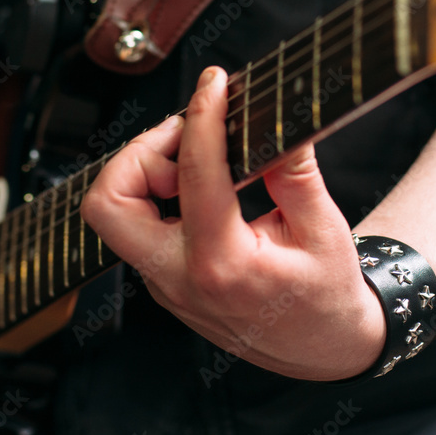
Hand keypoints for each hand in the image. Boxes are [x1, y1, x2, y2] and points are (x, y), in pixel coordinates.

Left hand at [82, 67, 385, 380]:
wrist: (321, 349)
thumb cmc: (327, 294)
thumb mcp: (323, 229)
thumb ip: (293, 171)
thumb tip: (273, 115)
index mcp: (223, 267)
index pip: (194, 176)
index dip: (203, 118)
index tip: (216, 85)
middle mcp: (180, 280)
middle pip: (108, 205)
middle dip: (136, 155)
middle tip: (183, 138)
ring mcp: (164, 284)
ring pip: (113, 215)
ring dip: (143, 172)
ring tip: (192, 159)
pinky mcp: (161, 281)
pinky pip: (135, 226)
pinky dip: (156, 192)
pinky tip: (196, 182)